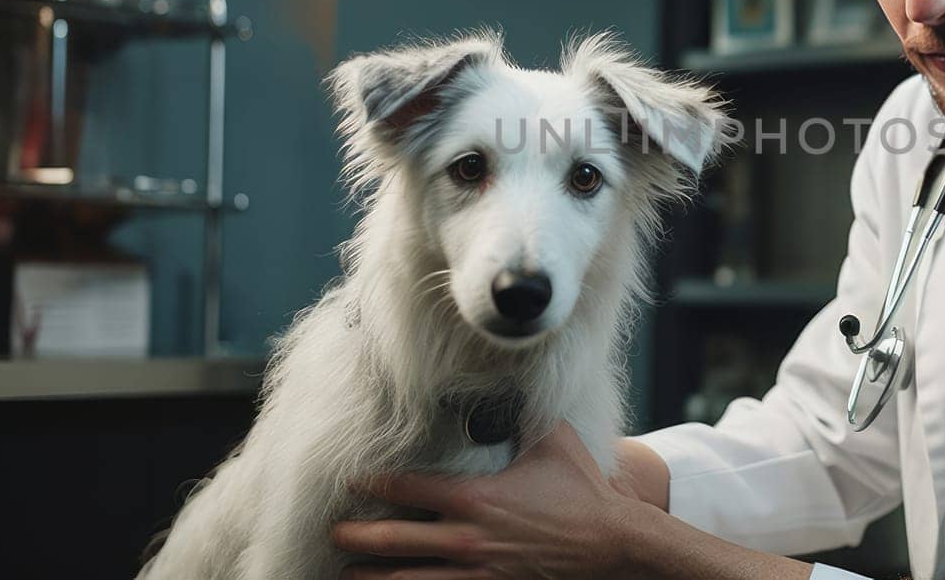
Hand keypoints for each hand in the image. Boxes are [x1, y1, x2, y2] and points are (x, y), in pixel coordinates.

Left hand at [333, 422, 645, 579]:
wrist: (611, 542)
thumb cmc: (581, 490)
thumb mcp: (550, 440)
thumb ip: (519, 416)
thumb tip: (503, 385)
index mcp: (475, 497)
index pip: (406, 488)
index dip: (372, 483)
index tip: (350, 480)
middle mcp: (466, 537)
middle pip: (392, 541)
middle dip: (354, 537)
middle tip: (333, 533)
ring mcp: (475, 572)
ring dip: (371, 576)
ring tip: (346, 572)